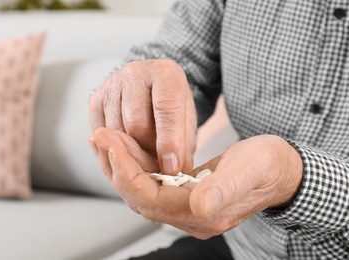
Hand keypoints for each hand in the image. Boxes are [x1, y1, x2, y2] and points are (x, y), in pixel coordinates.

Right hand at [89, 60, 196, 173]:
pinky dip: (115, 146)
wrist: (150, 86)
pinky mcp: (96, 98)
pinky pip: (101, 132)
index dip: (169, 142)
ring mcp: (112, 84)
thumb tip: (177, 168)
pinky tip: (127, 146)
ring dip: (130, 152)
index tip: (171, 167)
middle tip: (157, 165)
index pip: (166, 109)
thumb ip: (184, 143)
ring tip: (144, 156)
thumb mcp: (186, 119)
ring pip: (117, 131)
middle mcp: (136, 73)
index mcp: (166, 73)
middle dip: (148, 151)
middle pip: (137, 124)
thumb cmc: (170, 104)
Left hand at [90, 129, 302, 238]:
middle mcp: (190, 217)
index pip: (151, 199)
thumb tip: (201, 204)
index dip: (127, 173)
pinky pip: (151, 183)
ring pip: (142, 189)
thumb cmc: (268, 166)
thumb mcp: (251, 170)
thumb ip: (225, 189)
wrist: (279, 170)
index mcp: (204, 214)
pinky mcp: (185, 195)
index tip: (111, 143)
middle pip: (140, 196)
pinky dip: (135, 164)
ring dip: (122, 164)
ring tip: (106, 137)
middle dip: (117, 166)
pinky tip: (125, 146)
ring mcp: (186, 208)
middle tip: (100, 136)